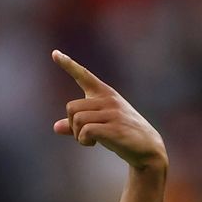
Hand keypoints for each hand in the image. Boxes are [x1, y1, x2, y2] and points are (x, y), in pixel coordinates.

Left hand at [52, 50, 166, 171]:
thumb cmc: (121, 135)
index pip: (84, 75)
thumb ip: (77, 125)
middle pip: (71, 107)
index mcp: (105, 93)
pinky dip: (83, 140)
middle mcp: (108, 99)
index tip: (55, 53)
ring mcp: (113, 112)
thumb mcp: (99, 126)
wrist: (147, 148)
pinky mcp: (114, 127)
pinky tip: (93, 143)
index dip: (68, 64)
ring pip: (76, 120)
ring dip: (78, 135)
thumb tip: (55, 127)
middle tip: (85, 134)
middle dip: (72, 125)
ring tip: (91, 140)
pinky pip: (85, 131)